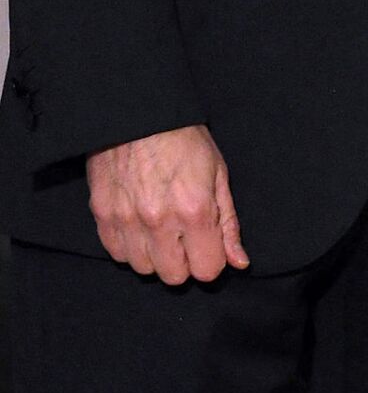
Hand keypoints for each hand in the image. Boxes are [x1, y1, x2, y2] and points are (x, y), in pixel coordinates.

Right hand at [85, 124, 247, 284]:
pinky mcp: (102, 216)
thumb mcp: (219, 175)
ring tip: (162, 228)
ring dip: (155, 255)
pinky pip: (116, 254)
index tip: (210, 246)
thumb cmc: (185, 141)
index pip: (207, 270)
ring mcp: (126, 221)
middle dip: (185, 263)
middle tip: (186, 237)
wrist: (138, 115)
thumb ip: (228, 223)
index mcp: (195, 210)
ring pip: (143, 268)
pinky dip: (130, 246)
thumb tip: (239, 262)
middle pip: (173, 277)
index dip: (212, 260)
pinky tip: (140, 225)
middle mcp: (159, 221)